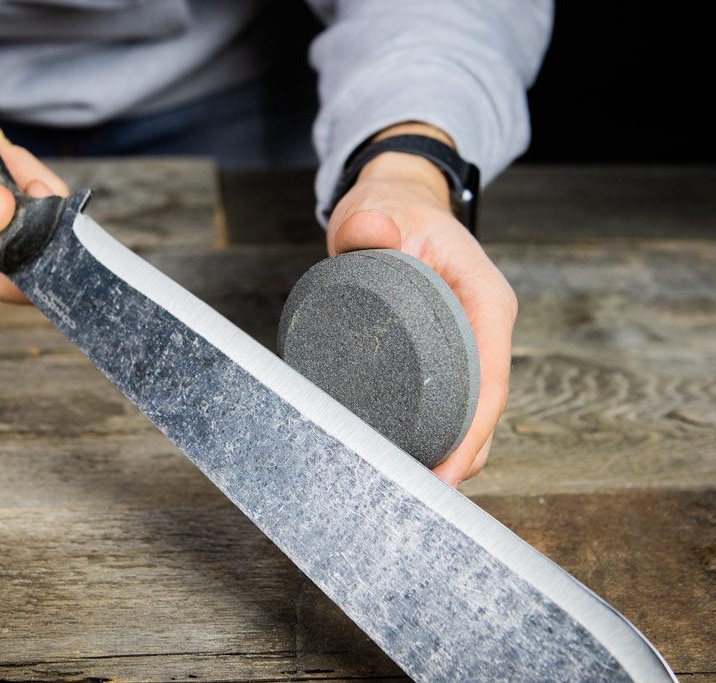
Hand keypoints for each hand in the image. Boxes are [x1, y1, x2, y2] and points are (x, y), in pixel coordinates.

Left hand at [327, 124, 516, 486]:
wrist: (396, 203)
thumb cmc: (393, 209)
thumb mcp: (378, 208)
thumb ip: (369, 221)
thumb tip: (371, 232)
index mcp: (484, 300)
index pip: (490, 379)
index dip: (471, 433)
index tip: (445, 474)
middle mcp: (483, 329)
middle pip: (483, 410)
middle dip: (458, 458)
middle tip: (413, 495)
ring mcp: (467, 345)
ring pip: (468, 414)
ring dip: (446, 454)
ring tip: (405, 488)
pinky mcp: (446, 356)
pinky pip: (448, 404)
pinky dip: (433, 436)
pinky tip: (403, 462)